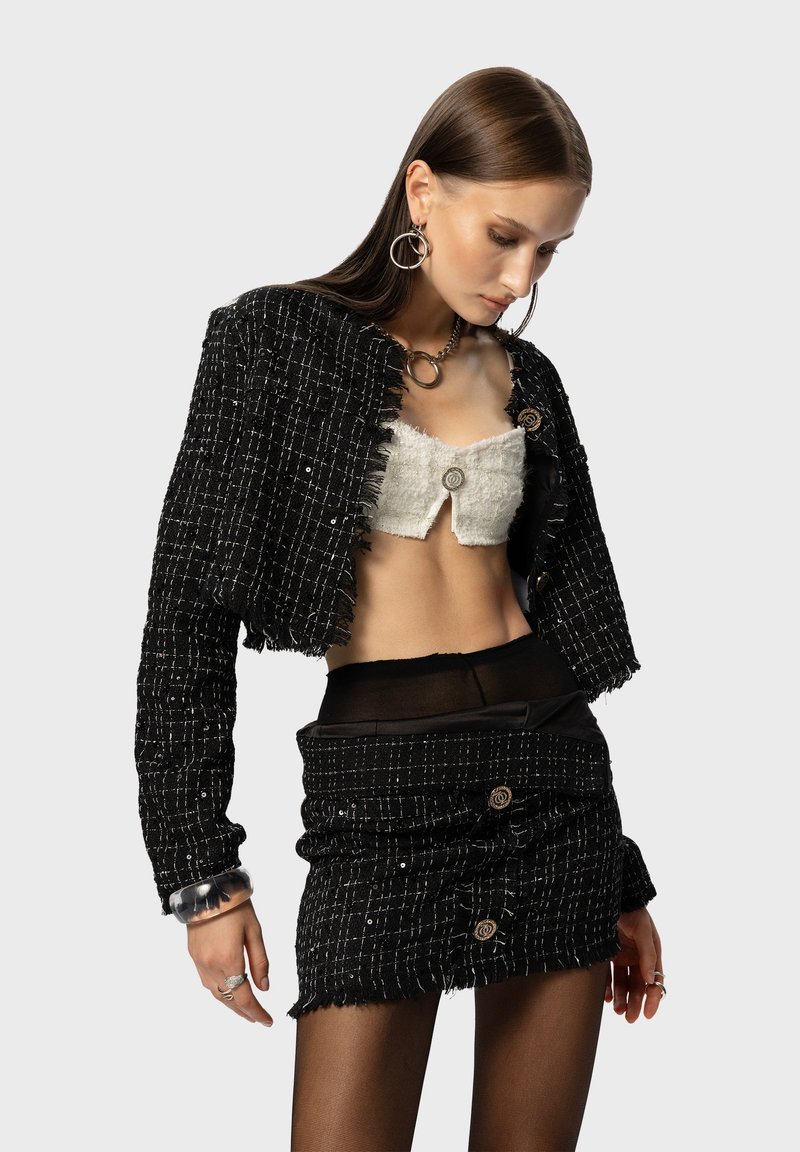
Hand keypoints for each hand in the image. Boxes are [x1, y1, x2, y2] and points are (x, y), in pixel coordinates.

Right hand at [186, 898, 273, 1026]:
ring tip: (245, 1009)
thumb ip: (260, 961)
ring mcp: (199, 962)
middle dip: (244, 1012)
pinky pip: (206, 982)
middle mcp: (211, 966)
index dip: (257, 1012)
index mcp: (229, 960)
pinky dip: (219, 991)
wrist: (206, 889)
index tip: (268, 1021)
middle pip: (229, 1000)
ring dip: (230, 1005)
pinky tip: (227, 990)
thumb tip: (265, 988)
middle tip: (259, 1018)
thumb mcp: (254, 931)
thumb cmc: (235, 905)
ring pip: (215, 994)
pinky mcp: (193, 956)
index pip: (244, 998)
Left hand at [604, 906, 664, 1022]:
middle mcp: (637, 957)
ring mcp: (621, 956)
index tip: (647, 1015)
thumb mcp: (642, 930)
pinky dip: (607, 987)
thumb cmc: (631, 910)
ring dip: (621, 998)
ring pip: (623, 983)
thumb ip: (648, 954)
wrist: (607, 895)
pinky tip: (606, 997)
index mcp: (650, 953)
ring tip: (617, 1011)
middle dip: (635, 1003)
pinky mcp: (606, 953)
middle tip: (629, 1019)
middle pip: (638, 986)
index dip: (652, 999)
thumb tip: (652, 980)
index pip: (654, 981)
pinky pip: (607, 975)